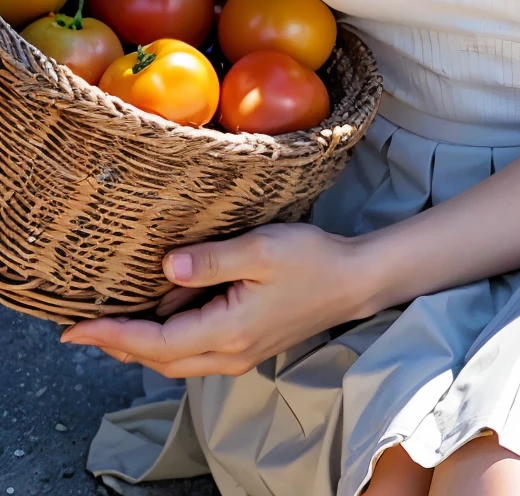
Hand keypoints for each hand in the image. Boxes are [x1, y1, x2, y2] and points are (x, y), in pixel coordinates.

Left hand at [59, 224, 383, 377]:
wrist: (353, 280)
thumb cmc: (312, 259)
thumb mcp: (259, 249)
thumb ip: (210, 261)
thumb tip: (163, 269)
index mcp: (227, 333)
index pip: (154, 342)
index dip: (111, 335)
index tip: (75, 328)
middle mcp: (228, 354)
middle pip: (158, 360)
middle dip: (117, 346)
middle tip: (80, 330)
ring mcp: (238, 354)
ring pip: (175, 359)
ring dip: (140, 344)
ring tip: (109, 323)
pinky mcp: (246, 344)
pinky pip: (194, 349)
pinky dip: (166, 338)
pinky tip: (160, 312)